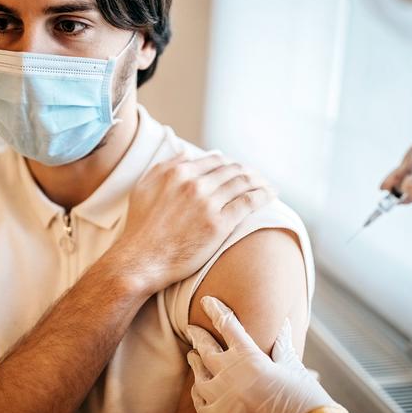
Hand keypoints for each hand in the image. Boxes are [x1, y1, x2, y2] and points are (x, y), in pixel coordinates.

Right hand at [111, 152, 275, 293]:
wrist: (141, 260)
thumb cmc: (140, 227)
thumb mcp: (144, 187)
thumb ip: (165, 166)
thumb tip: (186, 153)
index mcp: (177, 172)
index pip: (214, 161)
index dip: (229, 164)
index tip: (237, 170)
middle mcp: (194, 183)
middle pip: (231, 170)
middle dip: (247, 171)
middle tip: (257, 177)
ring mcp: (208, 203)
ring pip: (242, 183)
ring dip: (259, 181)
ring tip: (267, 185)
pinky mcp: (219, 223)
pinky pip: (248, 202)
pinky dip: (263, 195)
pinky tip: (271, 194)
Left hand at [187, 296, 337, 412]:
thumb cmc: (304, 401)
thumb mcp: (293, 368)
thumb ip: (282, 347)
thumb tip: (284, 326)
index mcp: (248, 357)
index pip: (227, 325)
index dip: (215, 310)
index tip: (207, 301)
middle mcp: (229, 374)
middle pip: (205, 348)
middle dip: (198, 335)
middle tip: (191, 328)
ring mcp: (220, 397)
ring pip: (198, 375)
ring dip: (195, 363)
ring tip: (192, 356)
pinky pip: (199, 402)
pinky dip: (197, 393)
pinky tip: (197, 388)